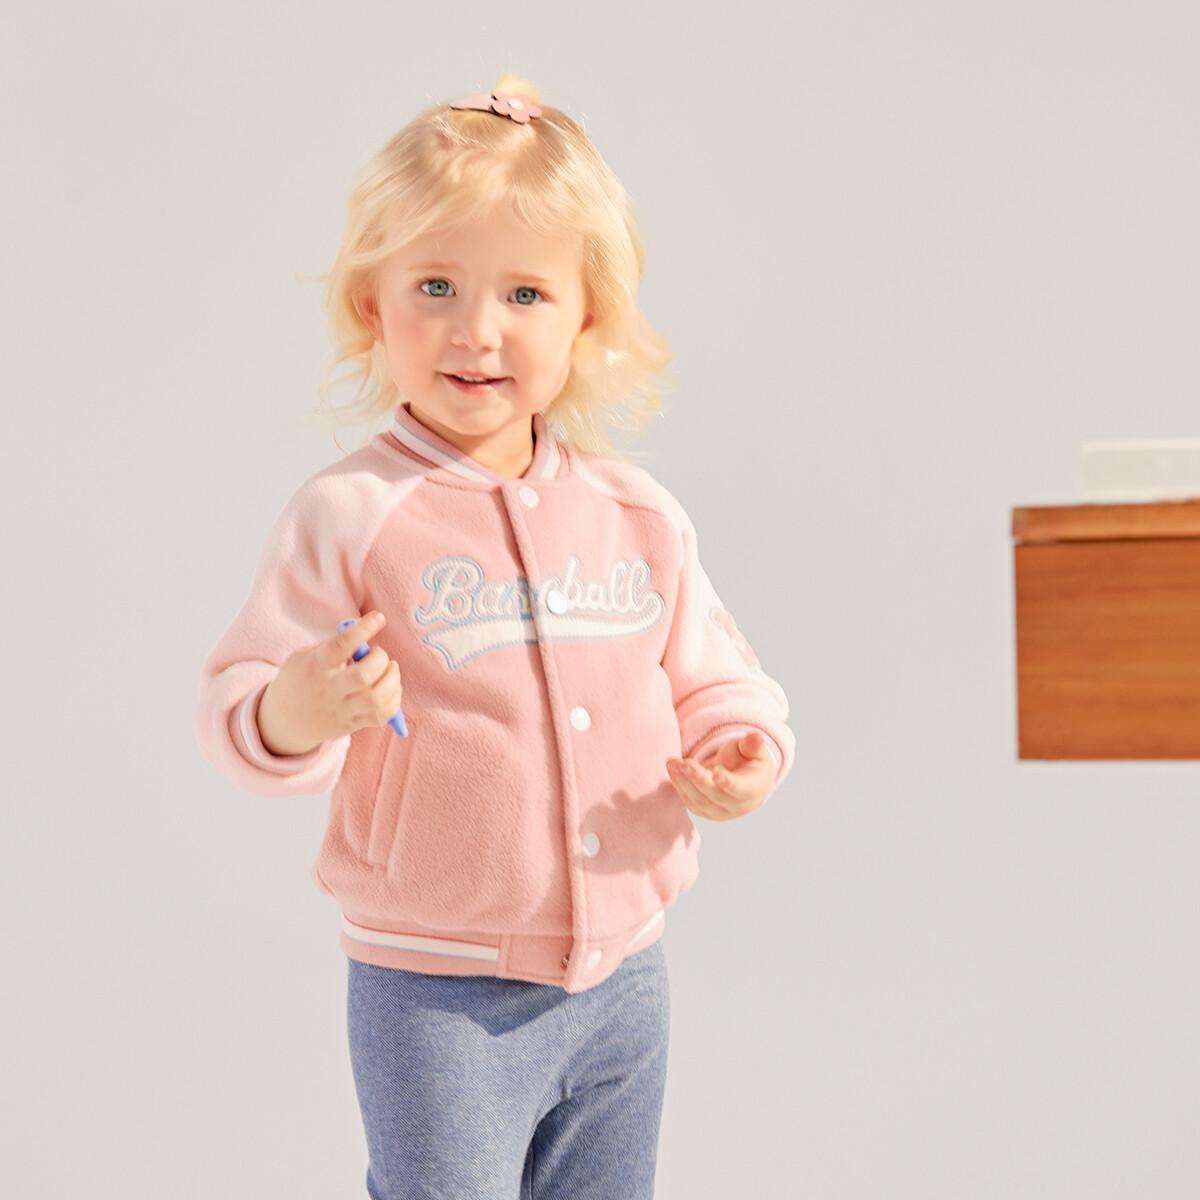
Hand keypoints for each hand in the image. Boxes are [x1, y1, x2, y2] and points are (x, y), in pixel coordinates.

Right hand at [257, 611, 402, 754]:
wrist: (284, 721)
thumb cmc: (300, 679)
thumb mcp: (304, 656)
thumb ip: (333, 645)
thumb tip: (364, 629)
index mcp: (316, 665)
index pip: (341, 645)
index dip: (362, 630)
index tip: (378, 618)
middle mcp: (329, 689)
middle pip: (363, 676)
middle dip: (381, 659)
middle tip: (379, 654)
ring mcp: (342, 710)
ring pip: (376, 698)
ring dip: (392, 680)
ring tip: (390, 670)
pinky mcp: (352, 724)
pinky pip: (381, 715)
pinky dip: (394, 700)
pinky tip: (390, 688)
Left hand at [666, 730, 774, 820]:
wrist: (742, 781)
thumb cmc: (748, 762)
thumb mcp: (755, 750)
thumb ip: (753, 744)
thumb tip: (756, 737)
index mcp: (753, 790)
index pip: (740, 789)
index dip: (728, 783)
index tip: (716, 773)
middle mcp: (736, 806)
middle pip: (715, 795)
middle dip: (697, 779)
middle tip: (683, 763)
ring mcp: (718, 812)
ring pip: (699, 801)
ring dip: (683, 782)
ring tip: (672, 762)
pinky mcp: (703, 811)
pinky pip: (689, 802)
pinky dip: (679, 785)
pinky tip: (672, 769)